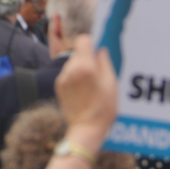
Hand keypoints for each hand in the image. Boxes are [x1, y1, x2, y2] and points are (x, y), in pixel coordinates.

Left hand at [55, 35, 117, 151]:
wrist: (86, 128)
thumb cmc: (103, 108)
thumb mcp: (111, 84)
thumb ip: (105, 63)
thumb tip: (101, 50)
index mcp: (85, 66)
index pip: (83, 40)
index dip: (91, 43)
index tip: (98, 50)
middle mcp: (70, 69)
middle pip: (78, 52)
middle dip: (87, 58)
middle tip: (98, 71)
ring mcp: (62, 77)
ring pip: (72, 63)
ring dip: (81, 67)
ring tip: (90, 84)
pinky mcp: (58, 85)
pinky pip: (67, 74)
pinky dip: (74, 77)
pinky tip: (82, 90)